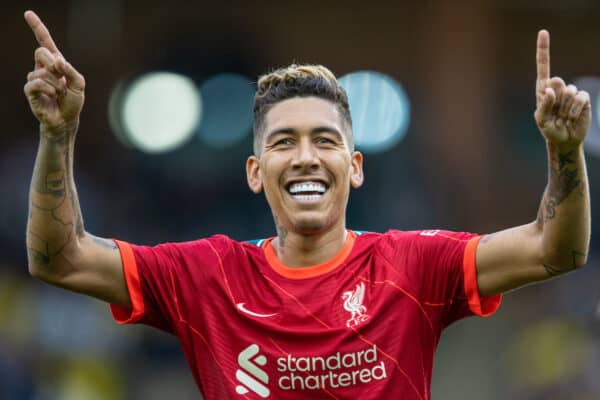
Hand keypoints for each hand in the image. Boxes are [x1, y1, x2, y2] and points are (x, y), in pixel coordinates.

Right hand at [23, 10, 84, 136]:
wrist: (66, 120)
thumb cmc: (73, 101)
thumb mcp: (79, 84)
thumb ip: (71, 70)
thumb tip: (58, 61)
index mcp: (55, 63)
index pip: (44, 42)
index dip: (37, 27)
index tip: (28, 14)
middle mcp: (43, 67)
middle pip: (40, 51)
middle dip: (53, 63)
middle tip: (61, 77)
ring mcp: (35, 78)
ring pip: (42, 71)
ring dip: (55, 84)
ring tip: (59, 93)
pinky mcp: (30, 90)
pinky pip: (35, 82)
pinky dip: (48, 89)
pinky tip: (52, 96)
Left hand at [534, 30, 590, 149]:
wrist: (564, 139)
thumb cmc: (549, 129)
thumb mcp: (541, 121)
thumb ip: (543, 106)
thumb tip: (548, 91)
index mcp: (543, 89)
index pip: (543, 66)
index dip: (544, 49)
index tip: (543, 32)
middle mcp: (557, 88)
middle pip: (556, 82)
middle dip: (555, 98)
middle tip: (555, 112)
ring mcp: (571, 92)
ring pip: (569, 92)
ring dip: (565, 108)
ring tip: (563, 117)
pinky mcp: (583, 98)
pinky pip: (580, 98)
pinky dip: (575, 109)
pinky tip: (572, 117)